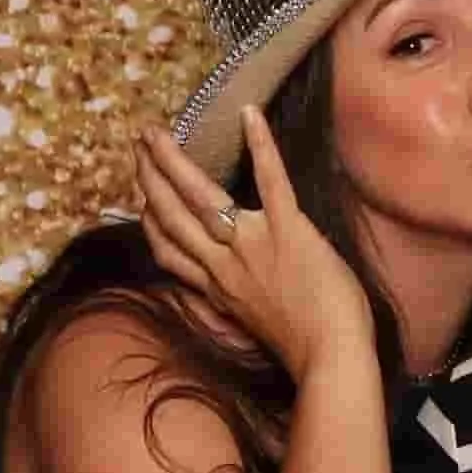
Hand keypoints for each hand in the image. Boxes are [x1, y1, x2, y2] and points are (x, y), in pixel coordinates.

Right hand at [135, 105, 378, 384]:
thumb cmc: (306, 348)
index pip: (168, 250)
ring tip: (157, 132)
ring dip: (174, 161)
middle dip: (150, 177)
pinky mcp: (289, 230)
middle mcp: (224, 264)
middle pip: (172, 216)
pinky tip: (250, 113)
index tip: (142, 197)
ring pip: (201, 197)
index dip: (150, 220)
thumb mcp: (254, 327)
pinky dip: (261, 145)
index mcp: (218, 288)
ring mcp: (253, 244)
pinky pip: (271, 180)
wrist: (332, 359)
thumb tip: (227, 292)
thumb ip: (235, 302)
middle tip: (139, 144)